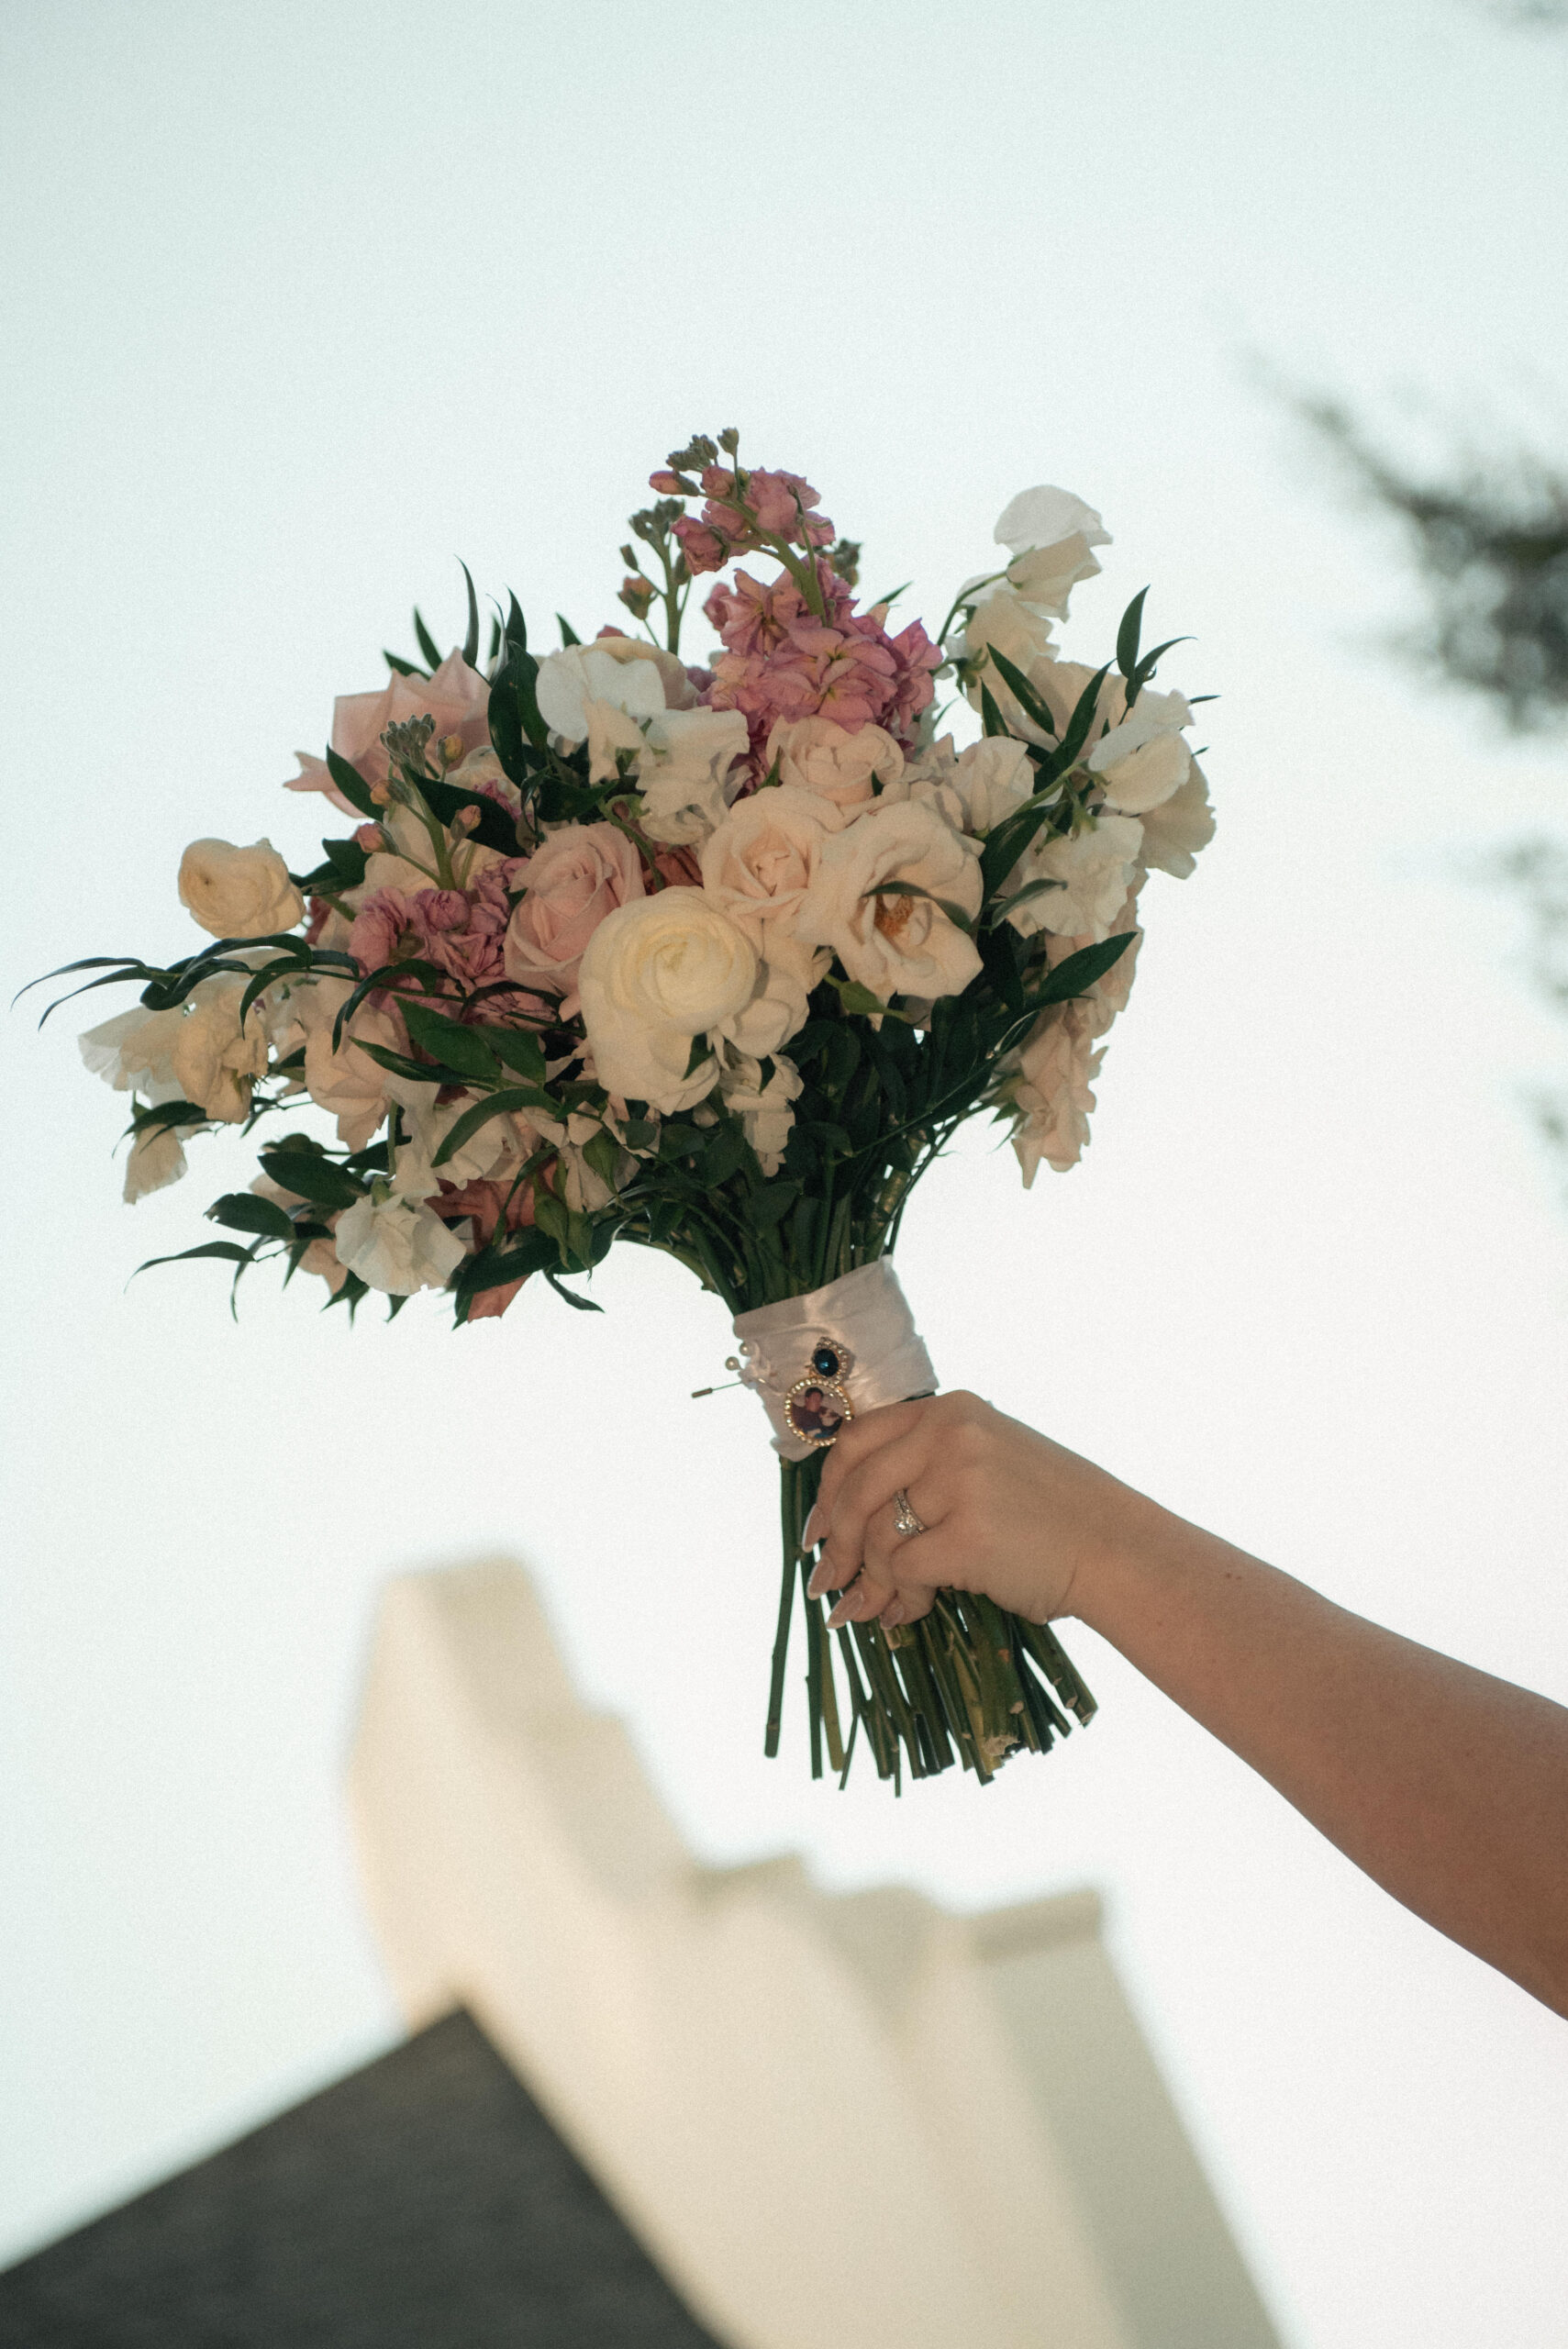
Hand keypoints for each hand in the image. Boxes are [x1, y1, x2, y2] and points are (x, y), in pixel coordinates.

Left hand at [804, 1389, 1134, 1630]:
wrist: (1117, 1550)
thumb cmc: (1054, 1516)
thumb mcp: (990, 1462)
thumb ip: (927, 1471)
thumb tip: (843, 1522)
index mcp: (952, 1411)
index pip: (858, 1439)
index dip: (827, 1489)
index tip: (813, 1530)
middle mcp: (952, 1434)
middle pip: (856, 1488)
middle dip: (832, 1543)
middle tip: (826, 1582)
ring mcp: (961, 1482)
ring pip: (874, 1533)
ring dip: (866, 1581)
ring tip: (867, 1610)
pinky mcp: (968, 1537)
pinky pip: (903, 1570)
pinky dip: (899, 1599)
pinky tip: (907, 1616)